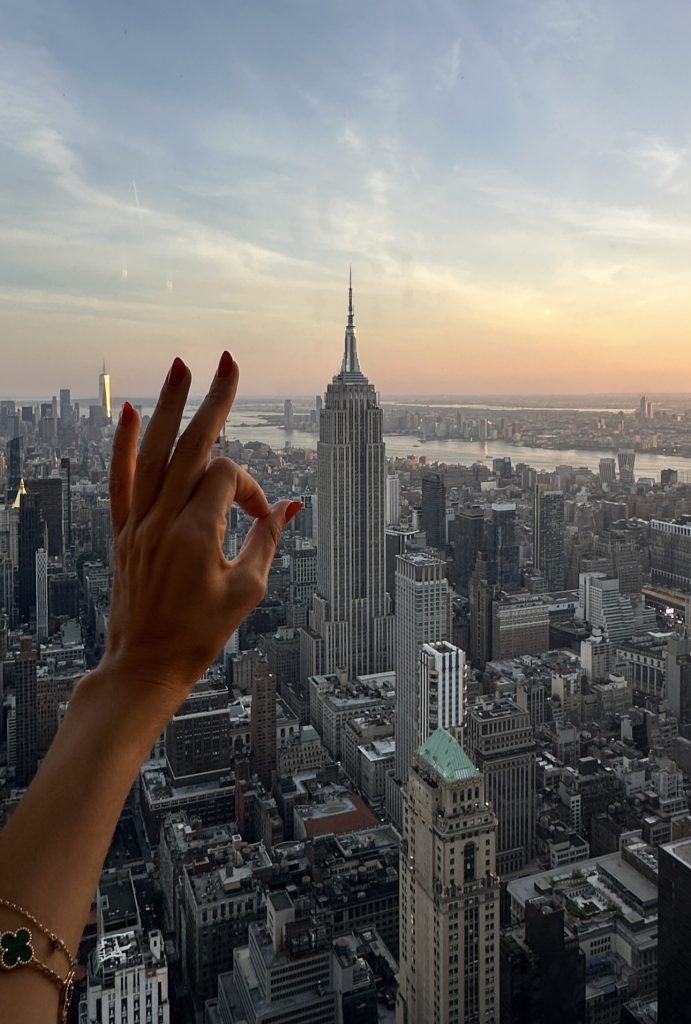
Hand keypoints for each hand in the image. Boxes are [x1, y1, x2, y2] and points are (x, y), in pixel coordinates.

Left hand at [100, 352, 300, 707]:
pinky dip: (123, 444)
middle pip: (191, 445)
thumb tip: (289, 503)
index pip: (227, 479)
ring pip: (153, 452)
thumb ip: (267, 540)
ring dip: (168, 405)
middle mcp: (161, 520)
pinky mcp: (123, 531)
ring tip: (181, 365)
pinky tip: (128, 411)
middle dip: (214, 400)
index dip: (251, 487)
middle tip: (229, 359)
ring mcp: (137, 523)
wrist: (144, 666)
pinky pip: (120, 480)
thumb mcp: (247, 591)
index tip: (259, 517)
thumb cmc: (199, 634)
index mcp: (195, 534)